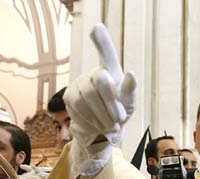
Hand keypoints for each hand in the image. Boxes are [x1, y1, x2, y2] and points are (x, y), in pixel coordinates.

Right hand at [64, 23, 135, 149]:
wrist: (101, 128)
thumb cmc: (119, 111)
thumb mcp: (129, 103)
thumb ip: (130, 90)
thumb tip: (131, 74)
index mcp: (112, 70)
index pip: (107, 54)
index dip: (102, 41)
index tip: (97, 28)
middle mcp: (94, 72)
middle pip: (101, 81)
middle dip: (112, 104)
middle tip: (120, 120)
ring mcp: (79, 83)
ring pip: (87, 98)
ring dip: (102, 116)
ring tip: (110, 125)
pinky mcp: (68, 96)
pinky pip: (78, 108)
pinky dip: (91, 120)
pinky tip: (97, 124)